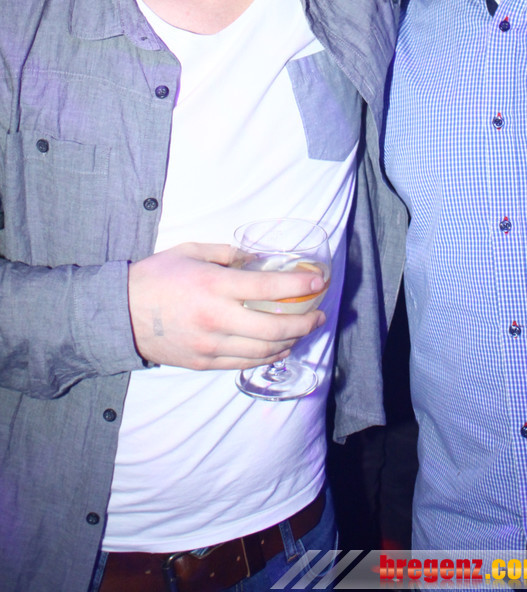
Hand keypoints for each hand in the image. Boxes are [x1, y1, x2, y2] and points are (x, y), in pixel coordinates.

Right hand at [128, 242, 325, 369]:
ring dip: (292, 341)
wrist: (120, 314)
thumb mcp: (190, 251)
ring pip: (264, 351)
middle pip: (275, 328)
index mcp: (214, 285)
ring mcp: (211, 345)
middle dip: (305, 322)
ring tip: (305, 330)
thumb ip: (227, 253)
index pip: (269, 287)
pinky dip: (269, 356)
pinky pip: (245, 363)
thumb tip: (256, 258)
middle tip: (319, 314)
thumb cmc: (156, 277)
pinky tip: (280, 347)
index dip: (299, 285)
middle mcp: (216, 318)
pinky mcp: (204, 363)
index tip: (319, 281)